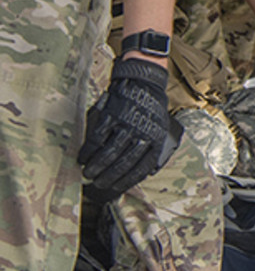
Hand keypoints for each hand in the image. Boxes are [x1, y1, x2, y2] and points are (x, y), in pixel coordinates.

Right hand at [79, 58, 181, 196]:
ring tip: (88, 173)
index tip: (114, 188)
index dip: (126, 181)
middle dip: (108, 177)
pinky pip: (97, 137)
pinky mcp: (112, 115)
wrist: (143, 82)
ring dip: (96, 166)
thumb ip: (148, 150)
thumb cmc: (148, 110)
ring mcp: (127, 124)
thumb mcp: (157, 129)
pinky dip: (88, 150)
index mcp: (156, 139)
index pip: (141, 168)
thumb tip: (138, 175)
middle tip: (97, 183)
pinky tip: (82, 157)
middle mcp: (143, 133)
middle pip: (123, 162)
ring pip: (109, 152)